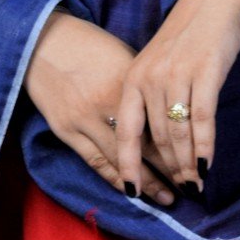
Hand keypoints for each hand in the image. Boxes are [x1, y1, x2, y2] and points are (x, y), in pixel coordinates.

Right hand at [22, 9, 182, 205]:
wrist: (42, 42)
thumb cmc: (89, 45)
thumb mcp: (123, 57)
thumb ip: (144, 87)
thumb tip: (168, 110)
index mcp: (127, 83)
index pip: (160, 123)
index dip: (180, 146)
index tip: (198, 161)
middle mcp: (106, 105)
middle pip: (144, 145)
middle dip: (168, 170)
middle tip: (190, 187)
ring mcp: (84, 120)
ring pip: (121, 159)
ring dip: (145, 182)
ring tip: (165, 198)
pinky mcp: (65, 130)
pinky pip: (94, 161)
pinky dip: (114, 177)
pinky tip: (131, 191)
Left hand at [112, 0, 239, 194]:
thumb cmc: (188, 36)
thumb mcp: (158, 63)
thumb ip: (150, 95)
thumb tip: (154, 139)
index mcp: (132, 79)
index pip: (125, 131)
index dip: (127, 164)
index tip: (131, 191)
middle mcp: (149, 80)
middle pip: (157, 139)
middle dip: (168, 170)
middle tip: (179, 192)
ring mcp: (176, 77)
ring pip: (179, 134)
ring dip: (187, 164)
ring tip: (194, 184)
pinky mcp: (204, 74)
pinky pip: (202, 120)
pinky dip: (205, 147)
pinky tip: (207, 165)